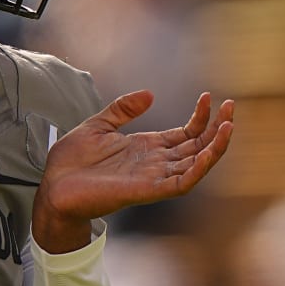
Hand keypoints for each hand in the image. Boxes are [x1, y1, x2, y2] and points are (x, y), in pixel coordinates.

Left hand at [32, 91, 234, 252]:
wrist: (52, 186)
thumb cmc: (70, 161)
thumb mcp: (98, 125)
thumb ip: (123, 109)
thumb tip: (149, 94)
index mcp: (146, 148)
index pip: (185, 133)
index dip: (200, 117)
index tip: (208, 96)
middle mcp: (155, 163)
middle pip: (197, 146)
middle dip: (216, 128)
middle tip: (232, 106)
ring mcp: (153, 178)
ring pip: (195, 164)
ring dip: (214, 147)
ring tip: (229, 126)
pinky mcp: (147, 191)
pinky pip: (180, 183)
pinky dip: (197, 169)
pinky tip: (207, 152)